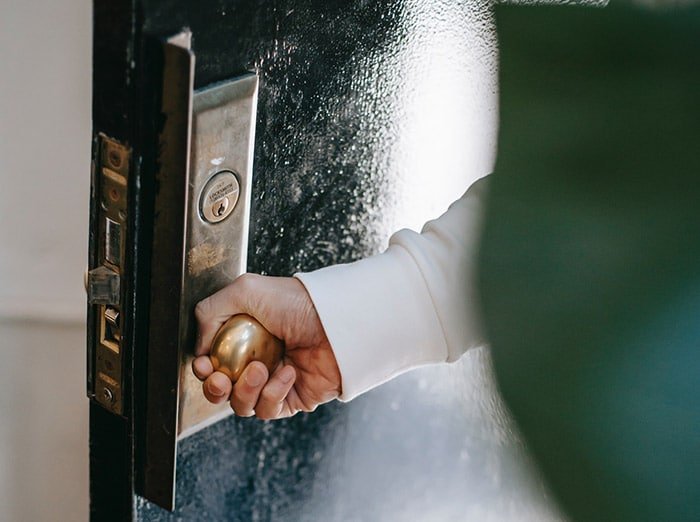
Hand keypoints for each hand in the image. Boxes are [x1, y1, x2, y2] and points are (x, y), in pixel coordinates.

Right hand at [192, 274, 340, 418]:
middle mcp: (255, 359)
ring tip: (259, 368)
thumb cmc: (297, 301)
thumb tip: (200, 348)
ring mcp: (273, 381)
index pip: (211, 362)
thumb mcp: (245, 290)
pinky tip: (286, 372)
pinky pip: (268, 409)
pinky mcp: (291, 399)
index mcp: (242, 336)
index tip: (204, 365)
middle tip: (220, 379)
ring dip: (244, 390)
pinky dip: (272, 393)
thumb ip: (209, 312)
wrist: (336, 321)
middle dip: (213, 389)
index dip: (203, 369)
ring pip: (241, 404)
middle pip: (220, 390)